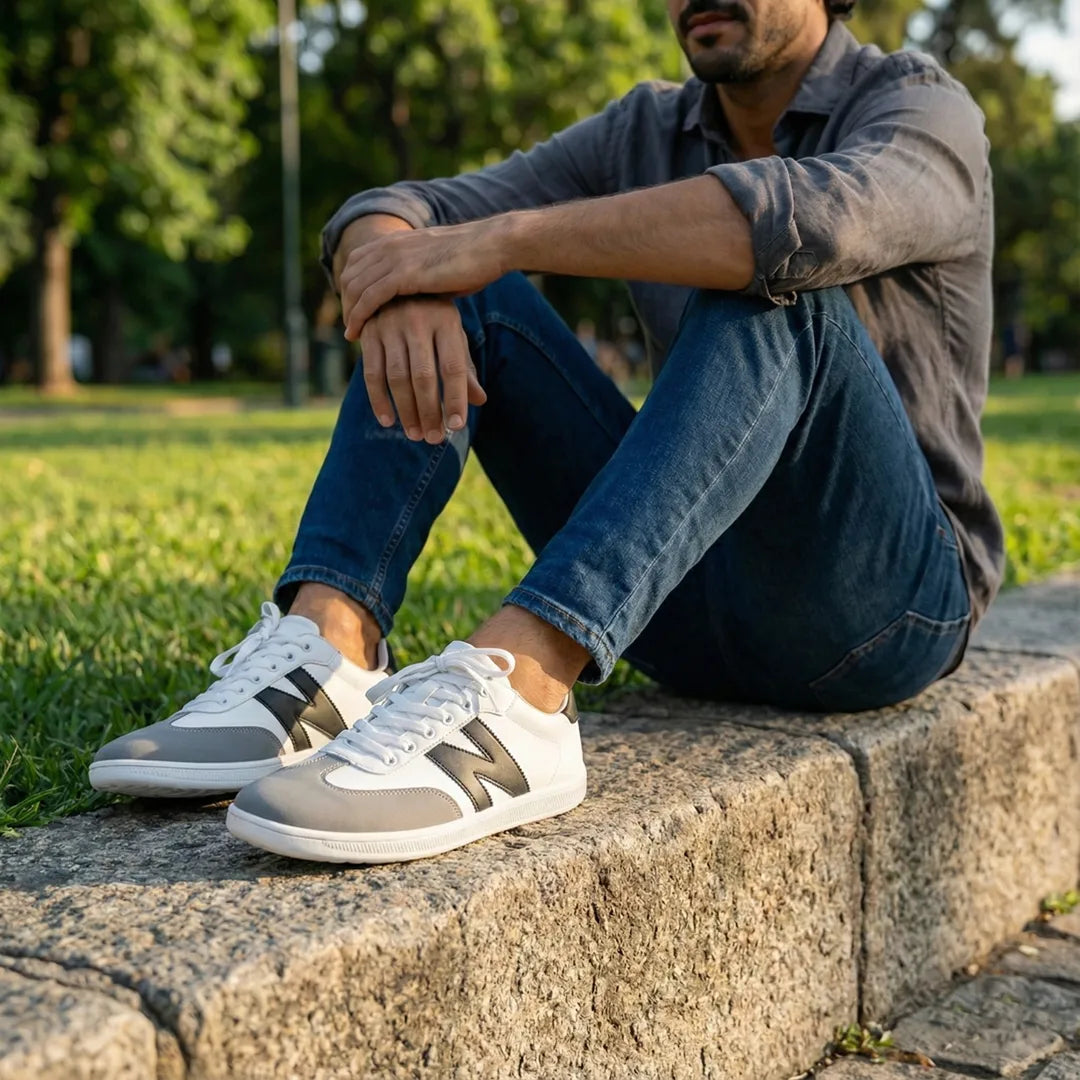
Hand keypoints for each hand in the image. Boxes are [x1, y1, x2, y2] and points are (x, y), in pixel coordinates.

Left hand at [340, 217, 508, 340]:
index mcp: (397, 240)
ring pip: (355, 286)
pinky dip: (358, 316)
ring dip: (349, 312)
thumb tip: (421, 296)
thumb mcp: (438, 265)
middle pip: (350, 274)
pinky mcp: (404, 274)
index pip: (358, 262)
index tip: (355, 310)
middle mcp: (390, 245)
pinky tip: (357, 334)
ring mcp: (395, 257)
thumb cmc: (474, 260)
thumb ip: (422, 276)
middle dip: (346, 301)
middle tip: (350, 326)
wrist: (491, 246)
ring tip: (351, 334)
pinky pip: (369, 297)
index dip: (352, 287)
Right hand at [359, 297, 486, 442]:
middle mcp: (418, 320)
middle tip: (433, 438)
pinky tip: (388, 421)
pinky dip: (379, 400)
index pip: (453, 367)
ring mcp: (390, 325)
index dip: (456, 399)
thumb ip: (464, 367)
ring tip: (415, 434)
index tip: (457, 427)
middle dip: (430, 411)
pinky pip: (372, 373)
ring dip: (406, 411)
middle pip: (424, 376)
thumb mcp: (452, 335)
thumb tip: (479, 400)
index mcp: (446, 320)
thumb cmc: (433, 318)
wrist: (394, 284)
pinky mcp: (368, 333)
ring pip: (397, 377)